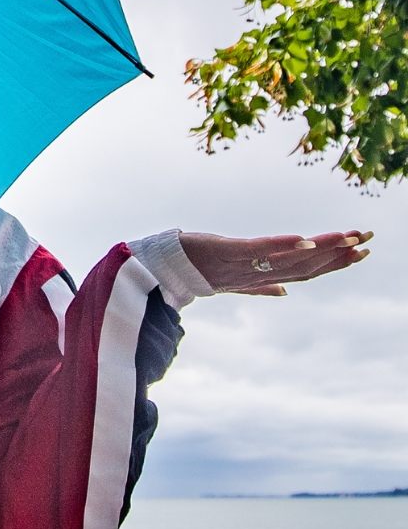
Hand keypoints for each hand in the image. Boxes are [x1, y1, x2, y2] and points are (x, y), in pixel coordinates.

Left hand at [179, 230, 372, 295]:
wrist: (162, 269)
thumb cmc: (196, 270)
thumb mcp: (232, 280)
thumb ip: (261, 285)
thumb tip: (287, 291)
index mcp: (261, 279)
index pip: (305, 272)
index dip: (334, 264)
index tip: (361, 251)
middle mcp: (255, 275)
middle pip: (303, 266)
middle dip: (337, 254)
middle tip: (366, 241)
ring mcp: (241, 265)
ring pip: (287, 259)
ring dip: (320, 247)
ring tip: (346, 237)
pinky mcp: (225, 252)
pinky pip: (257, 251)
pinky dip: (280, 245)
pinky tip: (303, 239)